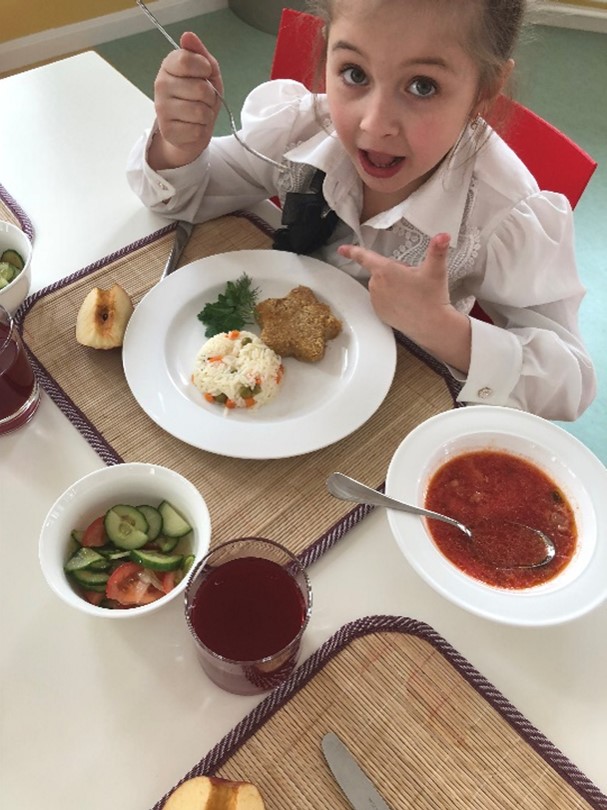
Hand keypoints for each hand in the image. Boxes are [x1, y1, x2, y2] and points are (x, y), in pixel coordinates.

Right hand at [149, 32, 222, 169]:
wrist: (190, 131)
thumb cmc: (200, 99)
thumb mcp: (207, 74)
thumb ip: (201, 55)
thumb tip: (188, 35)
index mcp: (168, 66)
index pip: (186, 60)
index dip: (204, 69)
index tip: (205, 74)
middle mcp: (160, 85)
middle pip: (200, 88)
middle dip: (210, 96)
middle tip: (203, 99)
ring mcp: (161, 109)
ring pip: (200, 111)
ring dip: (207, 115)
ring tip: (199, 114)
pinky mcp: (168, 131)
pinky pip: (197, 130)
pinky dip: (201, 130)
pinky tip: (193, 127)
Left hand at [338, 233, 471, 370]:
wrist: (432, 325)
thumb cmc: (432, 296)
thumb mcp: (436, 270)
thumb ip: (438, 250)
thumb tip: (443, 235)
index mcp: (385, 270)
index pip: (365, 257)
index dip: (352, 251)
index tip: (341, 249)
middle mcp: (376, 285)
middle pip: (382, 271)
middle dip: (395, 272)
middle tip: (412, 280)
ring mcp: (376, 300)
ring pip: (382, 285)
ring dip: (393, 285)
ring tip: (410, 293)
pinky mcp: (379, 312)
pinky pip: (382, 300)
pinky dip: (391, 299)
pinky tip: (405, 303)